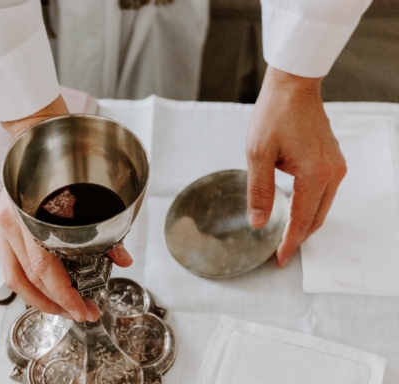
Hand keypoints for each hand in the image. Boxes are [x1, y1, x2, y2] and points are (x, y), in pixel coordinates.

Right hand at [0, 96, 132, 321]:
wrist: (39, 136)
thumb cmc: (64, 160)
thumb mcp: (87, 193)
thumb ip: (105, 227)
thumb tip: (123, 259)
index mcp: (31, 214)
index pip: (45, 269)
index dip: (65, 296)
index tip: (85, 311)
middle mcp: (12, 222)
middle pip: (27, 280)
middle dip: (54, 304)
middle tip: (80, 314)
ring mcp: (4, 223)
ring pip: (14, 277)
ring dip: (39, 299)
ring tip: (64, 309)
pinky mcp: (6, 223)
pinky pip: (13, 263)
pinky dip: (31, 281)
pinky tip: (49, 288)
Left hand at [246, 66, 346, 266]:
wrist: (292, 87)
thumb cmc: (274, 115)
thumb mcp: (258, 154)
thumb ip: (260, 191)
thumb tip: (259, 222)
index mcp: (315, 173)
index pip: (302, 219)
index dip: (290, 242)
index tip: (280, 259)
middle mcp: (332, 172)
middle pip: (316, 217)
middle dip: (299, 237)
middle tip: (281, 252)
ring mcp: (335, 165)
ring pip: (322, 206)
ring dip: (305, 222)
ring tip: (285, 235)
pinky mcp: (332, 160)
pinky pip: (323, 192)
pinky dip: (310, 205)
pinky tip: (294, 209)